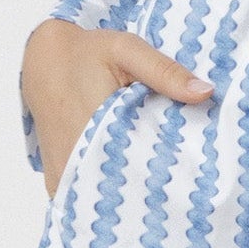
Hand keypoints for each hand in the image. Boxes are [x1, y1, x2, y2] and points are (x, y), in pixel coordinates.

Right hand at [20, 19, 214, 199]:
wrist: (43, 60)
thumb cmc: (87, 53)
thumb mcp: (128, 50)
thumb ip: (165, 71)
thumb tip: (205, 93)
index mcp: (95, 129)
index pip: (139, 168)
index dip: (168, 175)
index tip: (194, 177)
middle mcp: (75, 160)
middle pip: (123, 188)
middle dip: (153, 188)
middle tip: (185, 184)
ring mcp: (63, 174)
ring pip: (103, 197)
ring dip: (130, 193)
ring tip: (162, 186)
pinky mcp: (57, 178)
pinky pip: (86, 195)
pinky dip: (108, 191)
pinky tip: (133, 184)